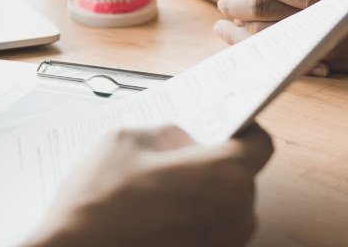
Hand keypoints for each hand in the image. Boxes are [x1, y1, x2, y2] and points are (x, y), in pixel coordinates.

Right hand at [26, 125, 272, 246]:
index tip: (227, 123)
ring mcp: (219, 245)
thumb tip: (182, 139)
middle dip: (216, 159)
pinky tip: (158, 206)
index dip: (243, 128)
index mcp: (221, 176)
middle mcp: (231, 216)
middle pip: (242, 175)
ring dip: (205, 190)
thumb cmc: (98, 201)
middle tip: (182, 150)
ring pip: (227, 205)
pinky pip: (211, 229)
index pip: (260, 144)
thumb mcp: (125, 141)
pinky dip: (193, 215)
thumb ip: (165, 133)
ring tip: (164, 180)